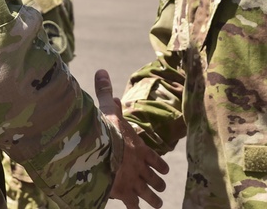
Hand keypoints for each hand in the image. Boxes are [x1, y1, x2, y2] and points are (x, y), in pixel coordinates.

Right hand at [95, 69, 168, 207]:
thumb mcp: (107, 109)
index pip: (154, 157)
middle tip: (162, 187)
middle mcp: (140, 166)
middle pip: (153, 177)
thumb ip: (105, 93)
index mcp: (139, 148)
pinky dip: (135, 208)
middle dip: (157, 182)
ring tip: (158, 204)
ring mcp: (134, 180)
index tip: (164, 170)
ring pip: (148, 192)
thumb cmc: (105, 131)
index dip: (159, 164)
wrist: (101, 152)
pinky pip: (132, 204)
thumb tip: (102, 71)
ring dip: (153, 198)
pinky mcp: (124, 192)